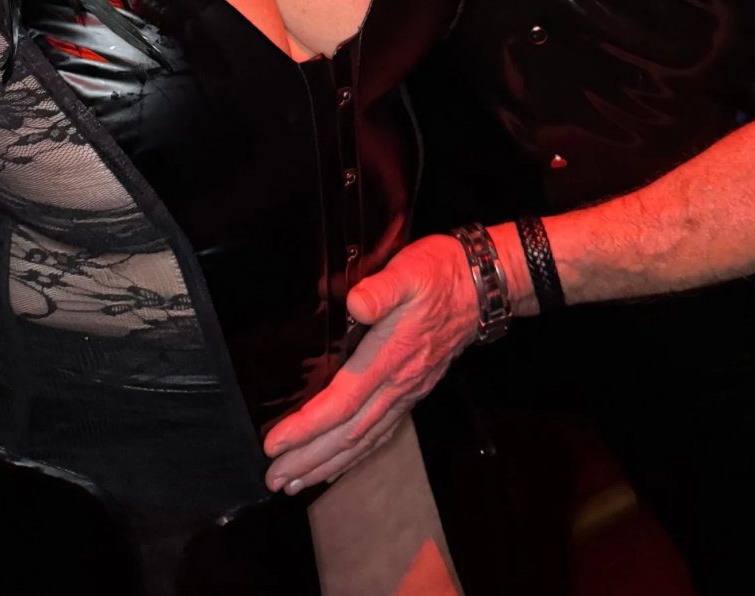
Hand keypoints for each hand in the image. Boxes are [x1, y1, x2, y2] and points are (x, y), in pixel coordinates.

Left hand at [263, 234, 478, 493]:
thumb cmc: (438, 275)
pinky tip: (339, 463)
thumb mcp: (409, 271)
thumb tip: (353, 303)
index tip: (274, 443)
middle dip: (308, 459)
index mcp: (390, 356)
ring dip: (328, 465)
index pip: (342, 402)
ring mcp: (408, 391)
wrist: (481, 286)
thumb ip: (381, 290)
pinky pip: (381, 433)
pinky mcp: (413, 391)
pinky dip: (356, 455)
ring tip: (295, 482)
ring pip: (364, 439)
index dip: (307, 427)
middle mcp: (398, 384)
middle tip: (273, 478)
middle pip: (348, 433)